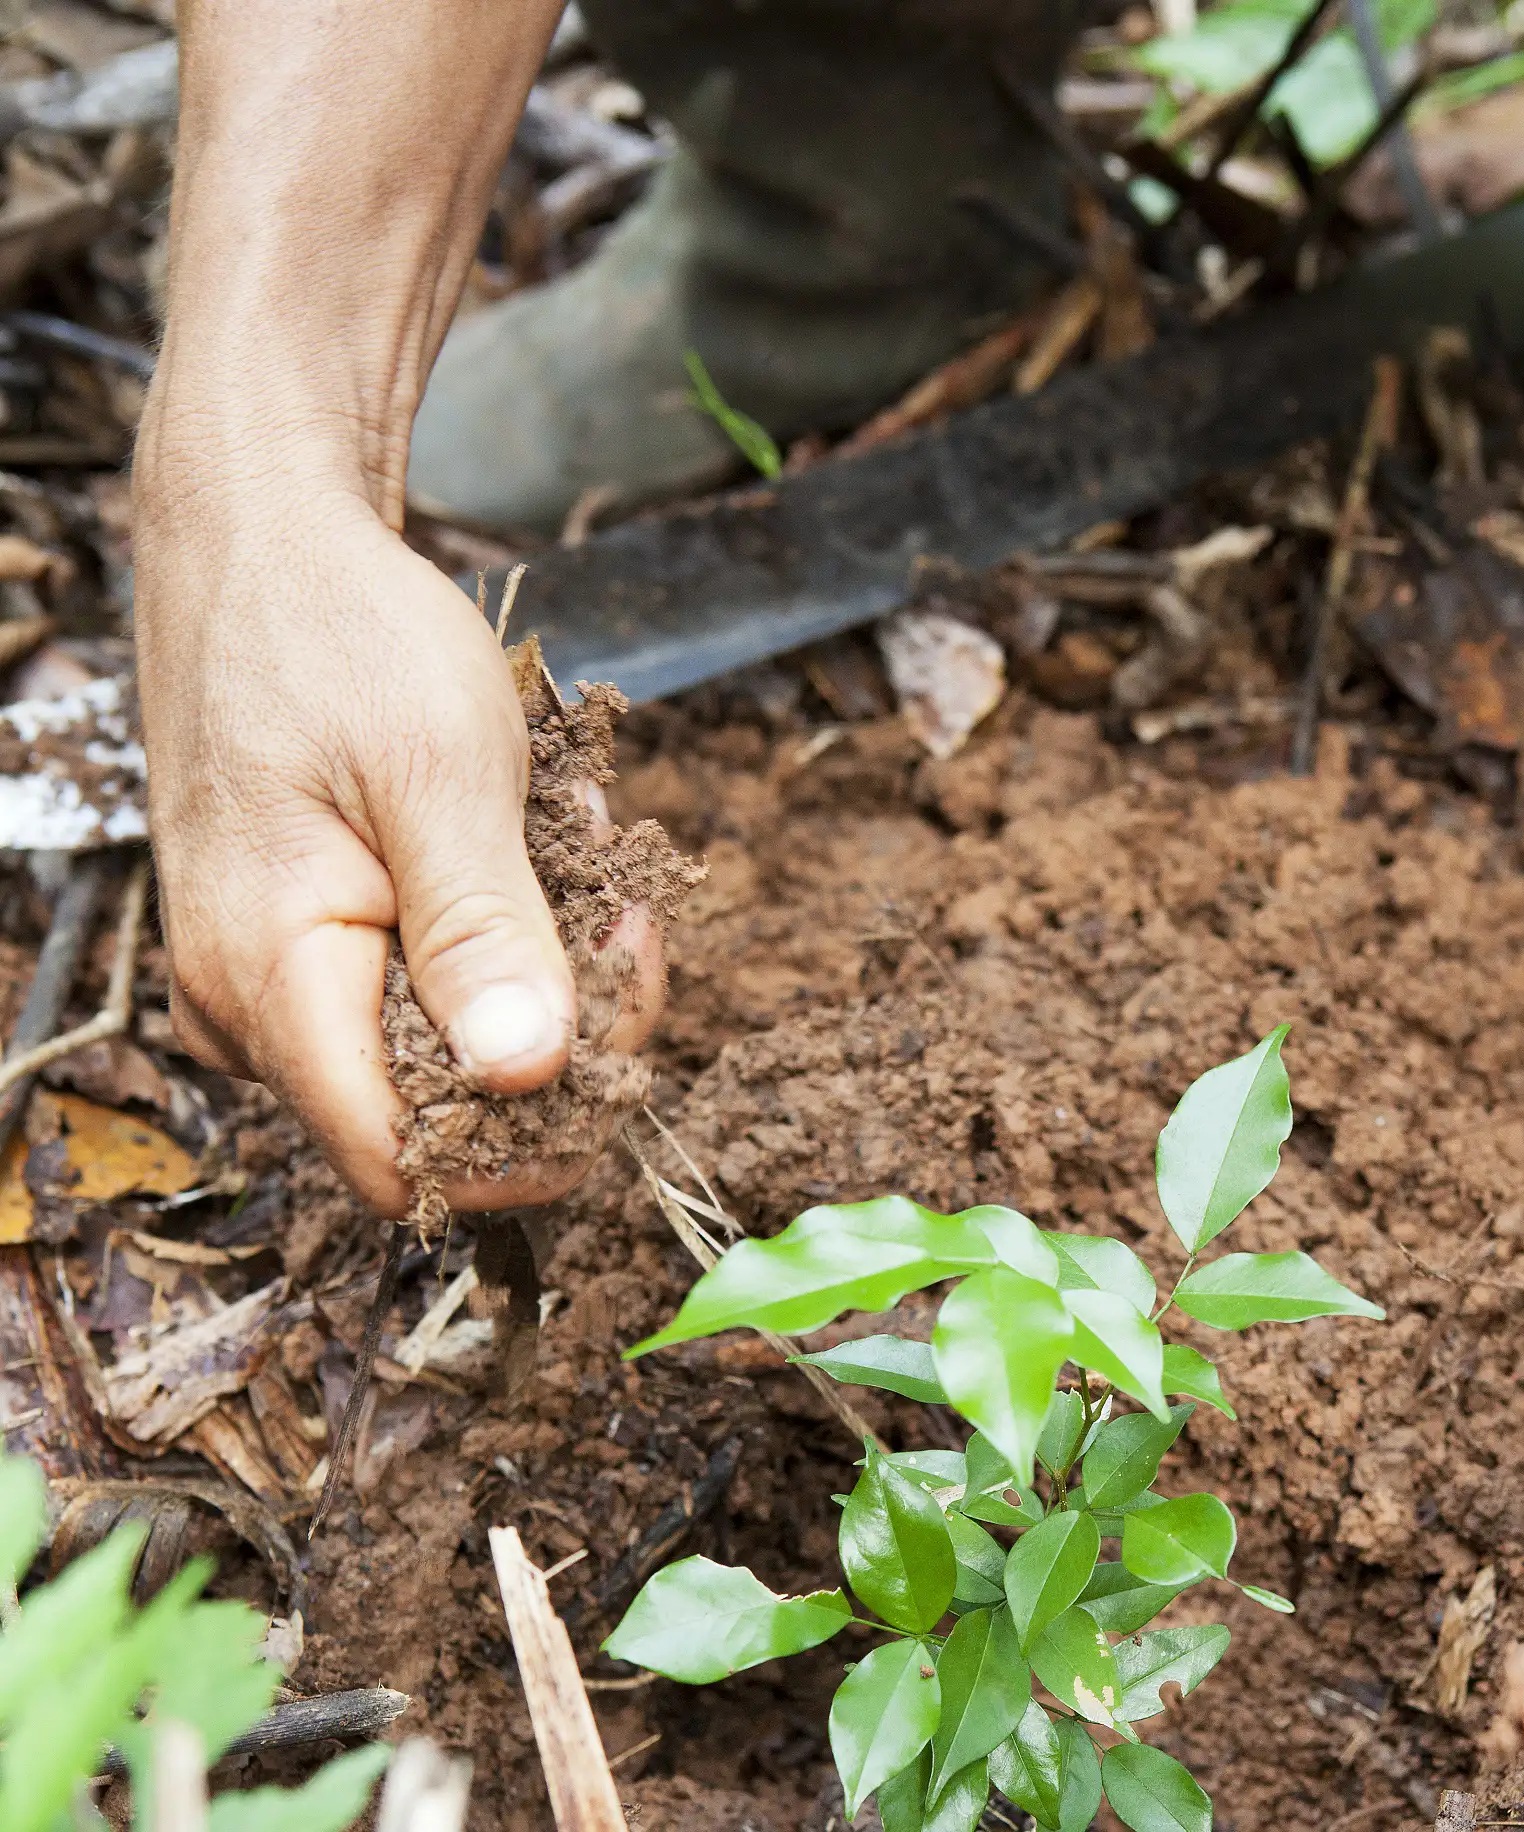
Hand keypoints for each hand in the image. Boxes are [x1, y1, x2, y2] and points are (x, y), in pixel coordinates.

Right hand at [133, 469, 664, 1216]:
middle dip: (561, 1024)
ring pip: (448, 1044)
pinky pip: (425, 982)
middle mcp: (253, 1008)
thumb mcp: (440, 774)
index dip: (530, 1133)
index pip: (406, 1163)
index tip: (615, 1025)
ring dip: (542, 960)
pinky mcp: (306, 942)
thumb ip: (482, 933)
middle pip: (444, 1109)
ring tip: (568, 834)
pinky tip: (529, 835)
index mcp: (272, 981)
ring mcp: (274, 979)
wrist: (261, 543)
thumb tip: (526, 1073)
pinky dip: (504, 925)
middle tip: (623, 907)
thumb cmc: (340, 637)